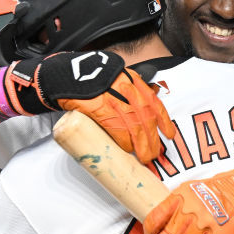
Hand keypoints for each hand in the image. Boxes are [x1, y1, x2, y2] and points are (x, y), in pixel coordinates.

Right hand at [61, 68, 175, 163]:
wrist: (63, 76)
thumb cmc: (89, 80)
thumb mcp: (114, 79)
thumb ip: (128, 92)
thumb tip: (142, 113)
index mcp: (132, 81)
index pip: (154, 102)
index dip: (164, 121)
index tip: (169, 135)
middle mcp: (126, 88)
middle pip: (146, 117)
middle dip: (153, 139)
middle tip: (154, 154)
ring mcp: (113, 97)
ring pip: (134, 125)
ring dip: (141, 144)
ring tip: (144, 157)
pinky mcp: (99, 107)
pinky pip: (116, 127)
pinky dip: (123, 140)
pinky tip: (127, 149)